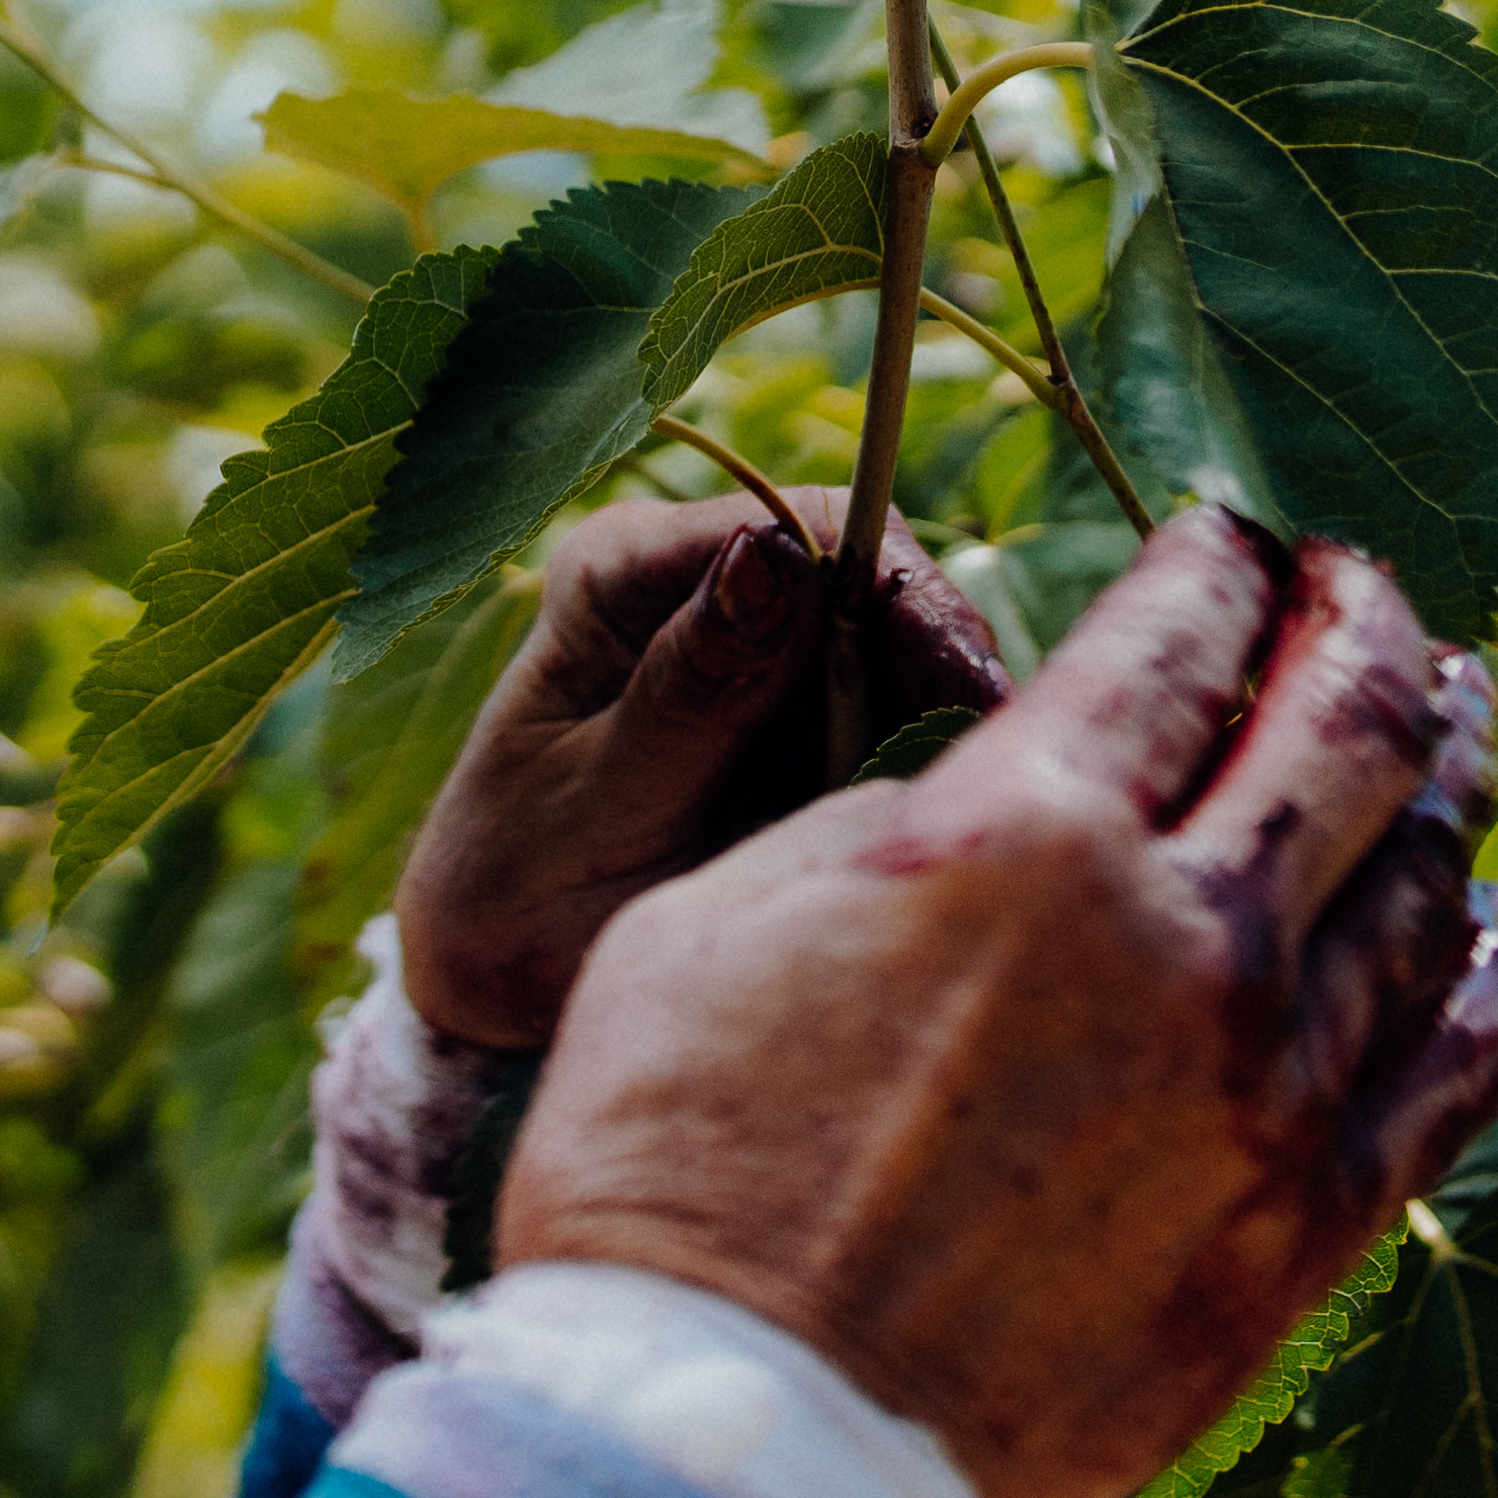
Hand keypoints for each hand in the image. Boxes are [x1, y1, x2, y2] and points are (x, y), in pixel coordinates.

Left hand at [394, 495, 1017, 1050]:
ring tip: (976, 802)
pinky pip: (902, 720)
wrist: (497, 973)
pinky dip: (927, 762)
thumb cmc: (514, 888)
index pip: (801, 525)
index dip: (901, 592)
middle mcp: (701, 584)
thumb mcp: (600, 797)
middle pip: (873, 580)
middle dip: (942, 661)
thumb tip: (775, 556)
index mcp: (623, 569)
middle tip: (1000, 756)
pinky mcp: (806, 716)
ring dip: (946, 718)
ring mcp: (763, 649)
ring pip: (905, 652)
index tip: (964, 683)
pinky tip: (940, 819)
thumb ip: (690, 688)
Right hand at [495, 512, 1497, 1497]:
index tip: (1233, 532)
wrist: (741, 1438)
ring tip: (1444, 730)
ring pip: (1427, 881)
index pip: (1179, 633)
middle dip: (1369, 624)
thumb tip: (988, 808)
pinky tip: (1484, 933)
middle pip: (1350, 722)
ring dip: (1443, 778)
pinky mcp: (1307, 1227)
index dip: (1221, 557)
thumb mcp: (710, 926)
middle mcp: (1183, 933)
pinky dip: (1484, 977)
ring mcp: (1269, 1085)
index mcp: (1023, 831)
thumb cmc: (668, 1176)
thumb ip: (880, 835)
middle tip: (1366, 589)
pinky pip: (1455, 1065)